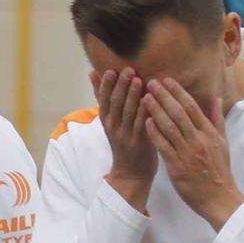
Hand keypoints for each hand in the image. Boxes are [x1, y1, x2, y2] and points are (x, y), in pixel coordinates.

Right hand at [92, 67, 156, 210]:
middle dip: (121, 86)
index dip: (106, 85)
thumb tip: (93, 73)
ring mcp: (126, 135)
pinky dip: (144, 112)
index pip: (104, 99)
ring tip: (138, 80)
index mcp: (106, 120)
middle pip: (115, 103)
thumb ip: (104, 97)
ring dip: (132, 95)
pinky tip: (150, 100)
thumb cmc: (123, 142)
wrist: (131, 173)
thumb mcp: (110, 120)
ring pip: (128, 112)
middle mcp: (114, 127)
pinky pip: (142, 124)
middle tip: (128, 69)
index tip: (111, 70)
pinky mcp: (140, 142)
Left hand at [142, 79, 243, 229]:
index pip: (192, 107)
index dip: (178, 92)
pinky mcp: (177, 166)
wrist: (219, 197)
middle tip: (150, 82)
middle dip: (164, 96)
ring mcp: (187, 152)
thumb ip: (217, 119)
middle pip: (179, 113)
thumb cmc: (219, 170)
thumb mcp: (222, 142)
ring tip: (144, 97)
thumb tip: (216, 98)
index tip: (166, 80)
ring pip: (170, 127)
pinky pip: (164, 146)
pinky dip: (155, 133)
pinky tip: (145, 121)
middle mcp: (198, 139)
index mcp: (209, 132)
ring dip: (156, 110)